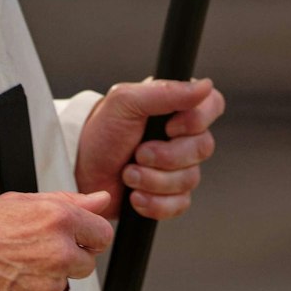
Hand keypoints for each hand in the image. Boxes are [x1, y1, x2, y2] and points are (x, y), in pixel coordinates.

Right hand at [0, 191, 112, 290]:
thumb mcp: (17, 203)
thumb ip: (65, 201)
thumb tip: (99, 200)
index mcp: (56, 219)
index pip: (102, 233)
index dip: (87, 236)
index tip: (75, 239)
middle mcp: (58, 253)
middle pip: (87, 264)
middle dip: (67, 259)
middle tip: (32, 254)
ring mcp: (49, 286)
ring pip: (63, 287)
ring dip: (45, 281)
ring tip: (12, 269)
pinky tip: (7, 286)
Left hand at [75, 78, 225, 220]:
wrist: (78, 169)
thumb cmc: (100, 131)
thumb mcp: (125, 102)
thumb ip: (166, 92)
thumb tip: (204, 86)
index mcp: (175, 107)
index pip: (212, 105)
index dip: (196, 120)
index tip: (170, 127)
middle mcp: (182, 136)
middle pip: (204, 147)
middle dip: (166, 156)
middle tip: (138, 153)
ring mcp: (178, 167)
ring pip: (191, 179)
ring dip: (154, 180)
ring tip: (128, 174)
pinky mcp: (169, 195)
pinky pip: (180, 204)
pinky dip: (154, 203)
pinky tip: (135, 196)